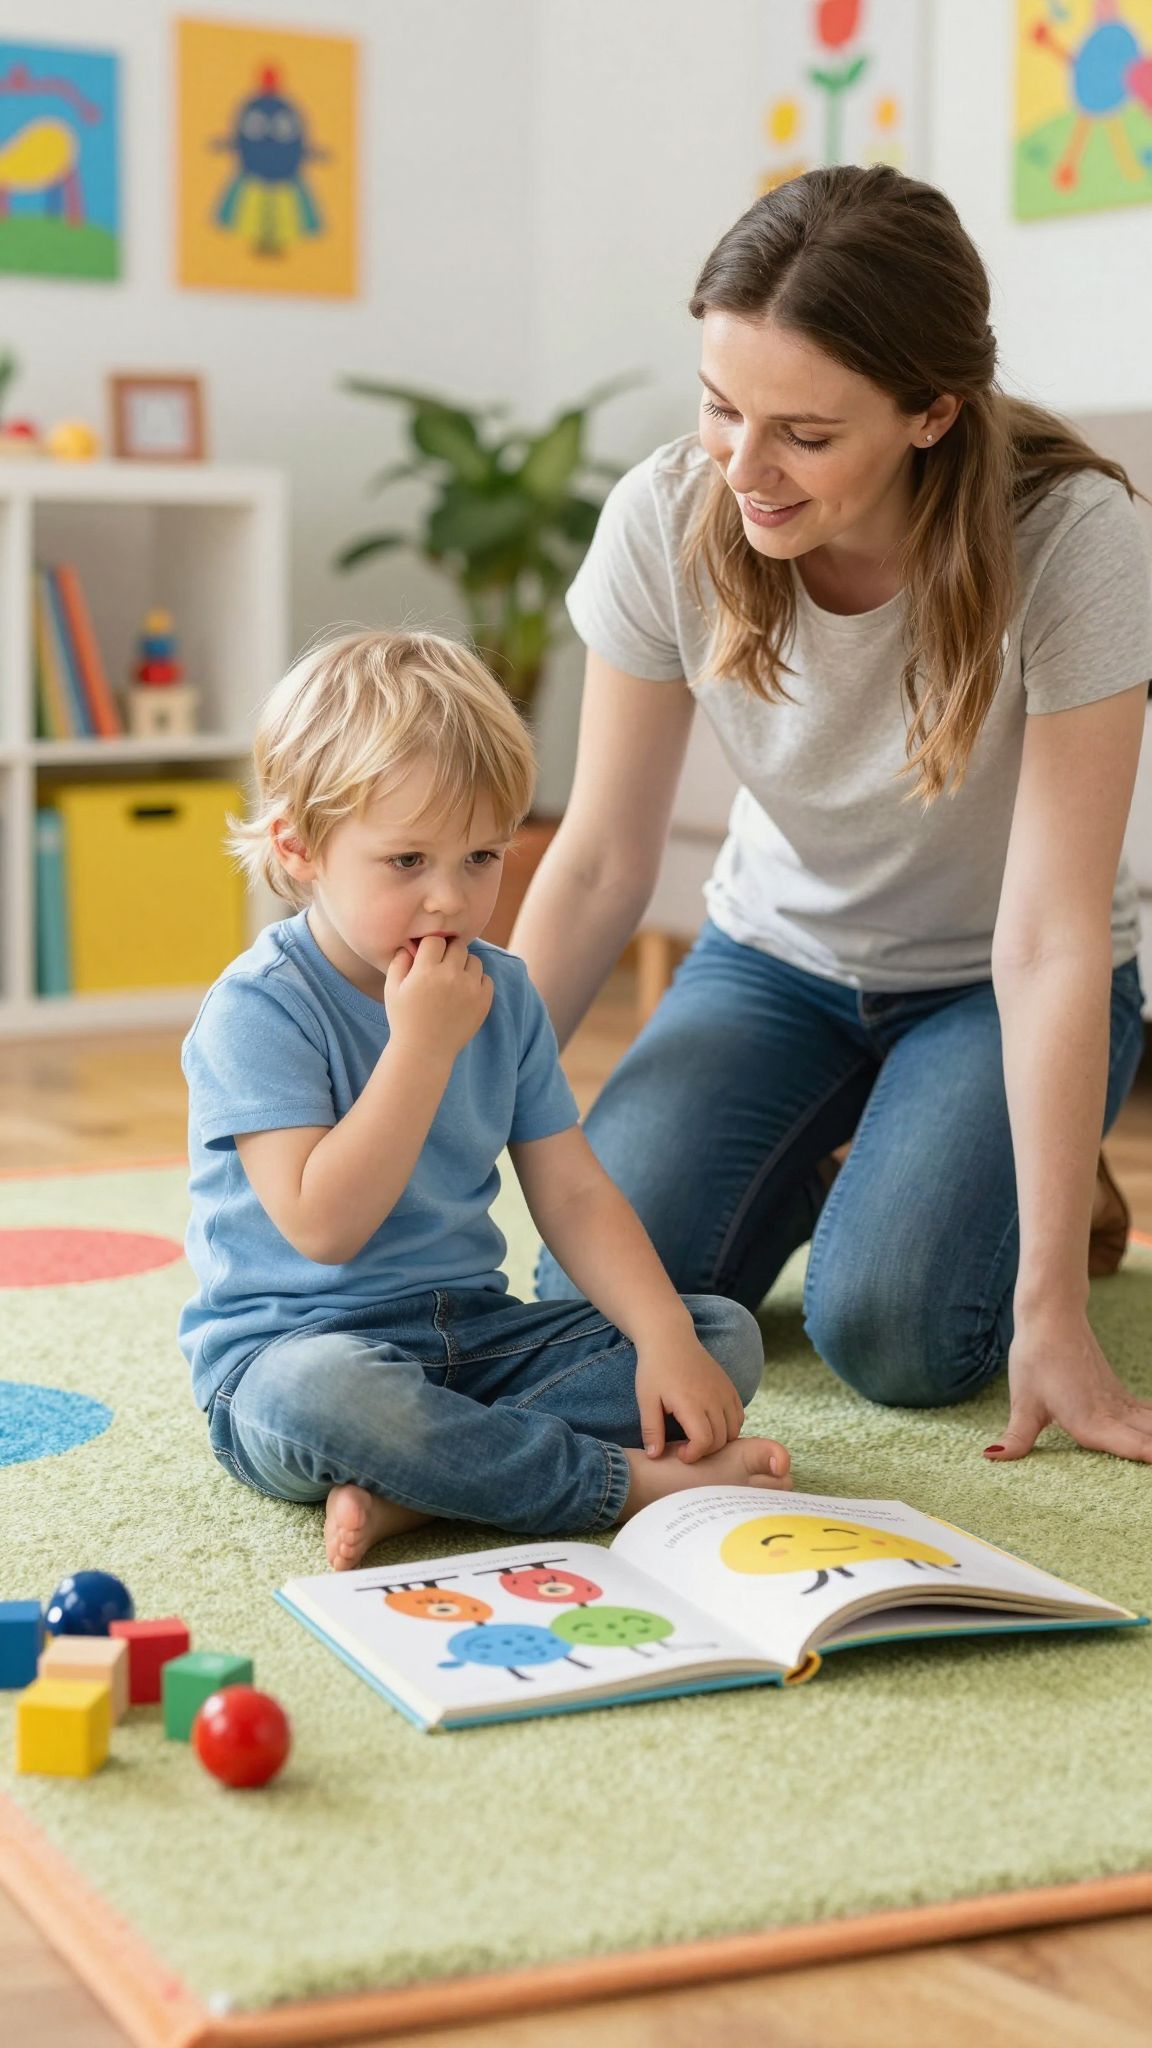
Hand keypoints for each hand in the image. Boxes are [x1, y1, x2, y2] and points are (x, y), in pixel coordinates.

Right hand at [384, 937, 492, 1064]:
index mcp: (426, 971)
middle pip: (458, 945)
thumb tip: (410, 945)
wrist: (425, 1052)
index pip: (435, 940)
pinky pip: (486, 979)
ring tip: (453, 980)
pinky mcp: (483, 1001)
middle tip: (441, 966)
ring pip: (474, 960)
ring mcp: (470, 989)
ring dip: (464, 965)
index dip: (430, 946)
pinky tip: (464, 993)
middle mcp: (450, 976)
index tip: (428, 956)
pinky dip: (477, 982)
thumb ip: (399, 961)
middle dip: (449, 952)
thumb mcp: (392, 989)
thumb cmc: (404, 1019)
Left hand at [635, 1334, 747, 1462]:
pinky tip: (712, 1424)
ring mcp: (724, 1391)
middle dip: (704, 1451)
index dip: (694, 1455)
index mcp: (690, 1403)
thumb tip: (654, 1456)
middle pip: (720, 1439)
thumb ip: (651, 1429)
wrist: (670, 1338)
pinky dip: (730, 1427)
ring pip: (733, 1430)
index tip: (680, 1453)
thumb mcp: (645, 1400)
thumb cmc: (654, 1369)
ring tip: (699, 1436)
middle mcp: (713, 1398)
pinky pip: (739, 1415)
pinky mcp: (729, 1386)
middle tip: (687, 1447)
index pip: (704, 1441)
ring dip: (719, 1441)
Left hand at [985, 1306, 1151, 1463]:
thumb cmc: (1035, 1359)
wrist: (1052, 1318)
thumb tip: (991, 1458)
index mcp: (1088, 1421)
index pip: (1127, 1445)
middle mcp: (1111, 1414)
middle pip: (1149, 1439)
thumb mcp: (1023, 1402)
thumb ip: (1017, 1437)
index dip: (1149, 1455)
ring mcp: (1119, 1404)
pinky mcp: (1119, 1396)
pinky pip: (1149, 1415)